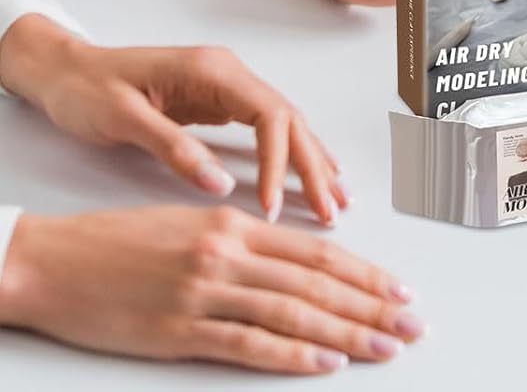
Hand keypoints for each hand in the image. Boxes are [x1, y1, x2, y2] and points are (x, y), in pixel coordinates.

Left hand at [0, 20, 344, 224]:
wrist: (65, 70)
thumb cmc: (88, 89)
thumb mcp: (125, 119)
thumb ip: (174, 149)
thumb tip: (220, 184)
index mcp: (214, 71)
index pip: (269, 115)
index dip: (279, 162)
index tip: (273, 204)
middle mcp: (230, 75)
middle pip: (290, 119)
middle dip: (313, 165)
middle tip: (331, 208)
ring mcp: (228, 88)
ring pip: (286, 124)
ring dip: (311, 160)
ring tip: (334, 196)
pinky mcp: (220, 103)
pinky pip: (269, 129)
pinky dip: (292, 152)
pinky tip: (309, 168)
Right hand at [0, 206, 423, 373]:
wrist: (54, 261)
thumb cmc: (120, 242)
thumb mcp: (192, 225)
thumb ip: (246, 242)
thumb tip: (298, 264)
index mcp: (235, 223)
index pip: (317, 253)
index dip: (364, 272)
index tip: (399, 288)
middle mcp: (228, 253)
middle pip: (317, 282)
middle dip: (371, 303)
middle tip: (412, 322)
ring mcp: (204, 292)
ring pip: (294, 312)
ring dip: (347, 332)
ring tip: (386, 345)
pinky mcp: (179, 331)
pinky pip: (248, 344)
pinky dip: (293, 354)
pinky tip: (326, 362)